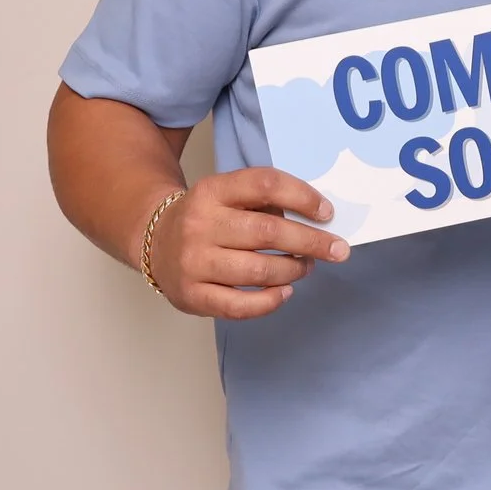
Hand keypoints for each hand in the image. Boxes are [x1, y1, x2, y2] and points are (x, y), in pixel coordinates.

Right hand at [149, 166, 348, 319]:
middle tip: (337, 249)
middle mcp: (200, 224)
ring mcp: (194, 262)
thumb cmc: (208, 219)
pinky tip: (285, 291)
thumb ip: (264, 203)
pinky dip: (270, 301)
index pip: (264, 184)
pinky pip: (240, 305)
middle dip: (311, 242)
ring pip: (259, 270)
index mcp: (212, 191)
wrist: (153, 242)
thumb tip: (316, 222)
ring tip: (305, 266)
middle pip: (267, 232)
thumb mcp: (228, 196)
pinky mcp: (192, 295)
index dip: (302, 197)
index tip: (327, 212)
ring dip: (293, 269)